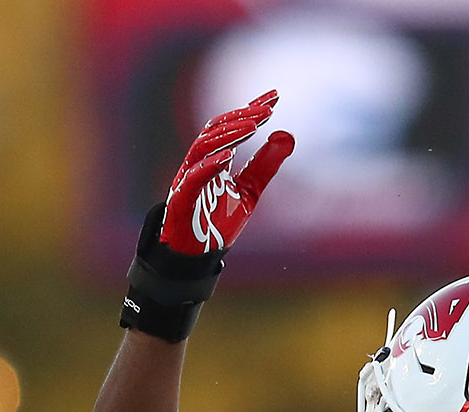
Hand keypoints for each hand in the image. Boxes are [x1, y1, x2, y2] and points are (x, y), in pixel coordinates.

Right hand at [163, 93, 295, 255]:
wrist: (196, 257)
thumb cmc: (217, 223)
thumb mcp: (249, 192)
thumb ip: (265, 165)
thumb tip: (287, 134)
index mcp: (214, 158)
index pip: (232, 126)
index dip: (252, 109)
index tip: (275, 97)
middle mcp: (199, 162)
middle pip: (217, 129)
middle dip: (243, 116)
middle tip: (268, 110)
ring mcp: (188, 179)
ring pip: (204, 145)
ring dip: (229, 134)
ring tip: (253, 125)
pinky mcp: (182, 199)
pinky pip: (193, 177)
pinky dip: (210, 165)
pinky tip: (229, 155)